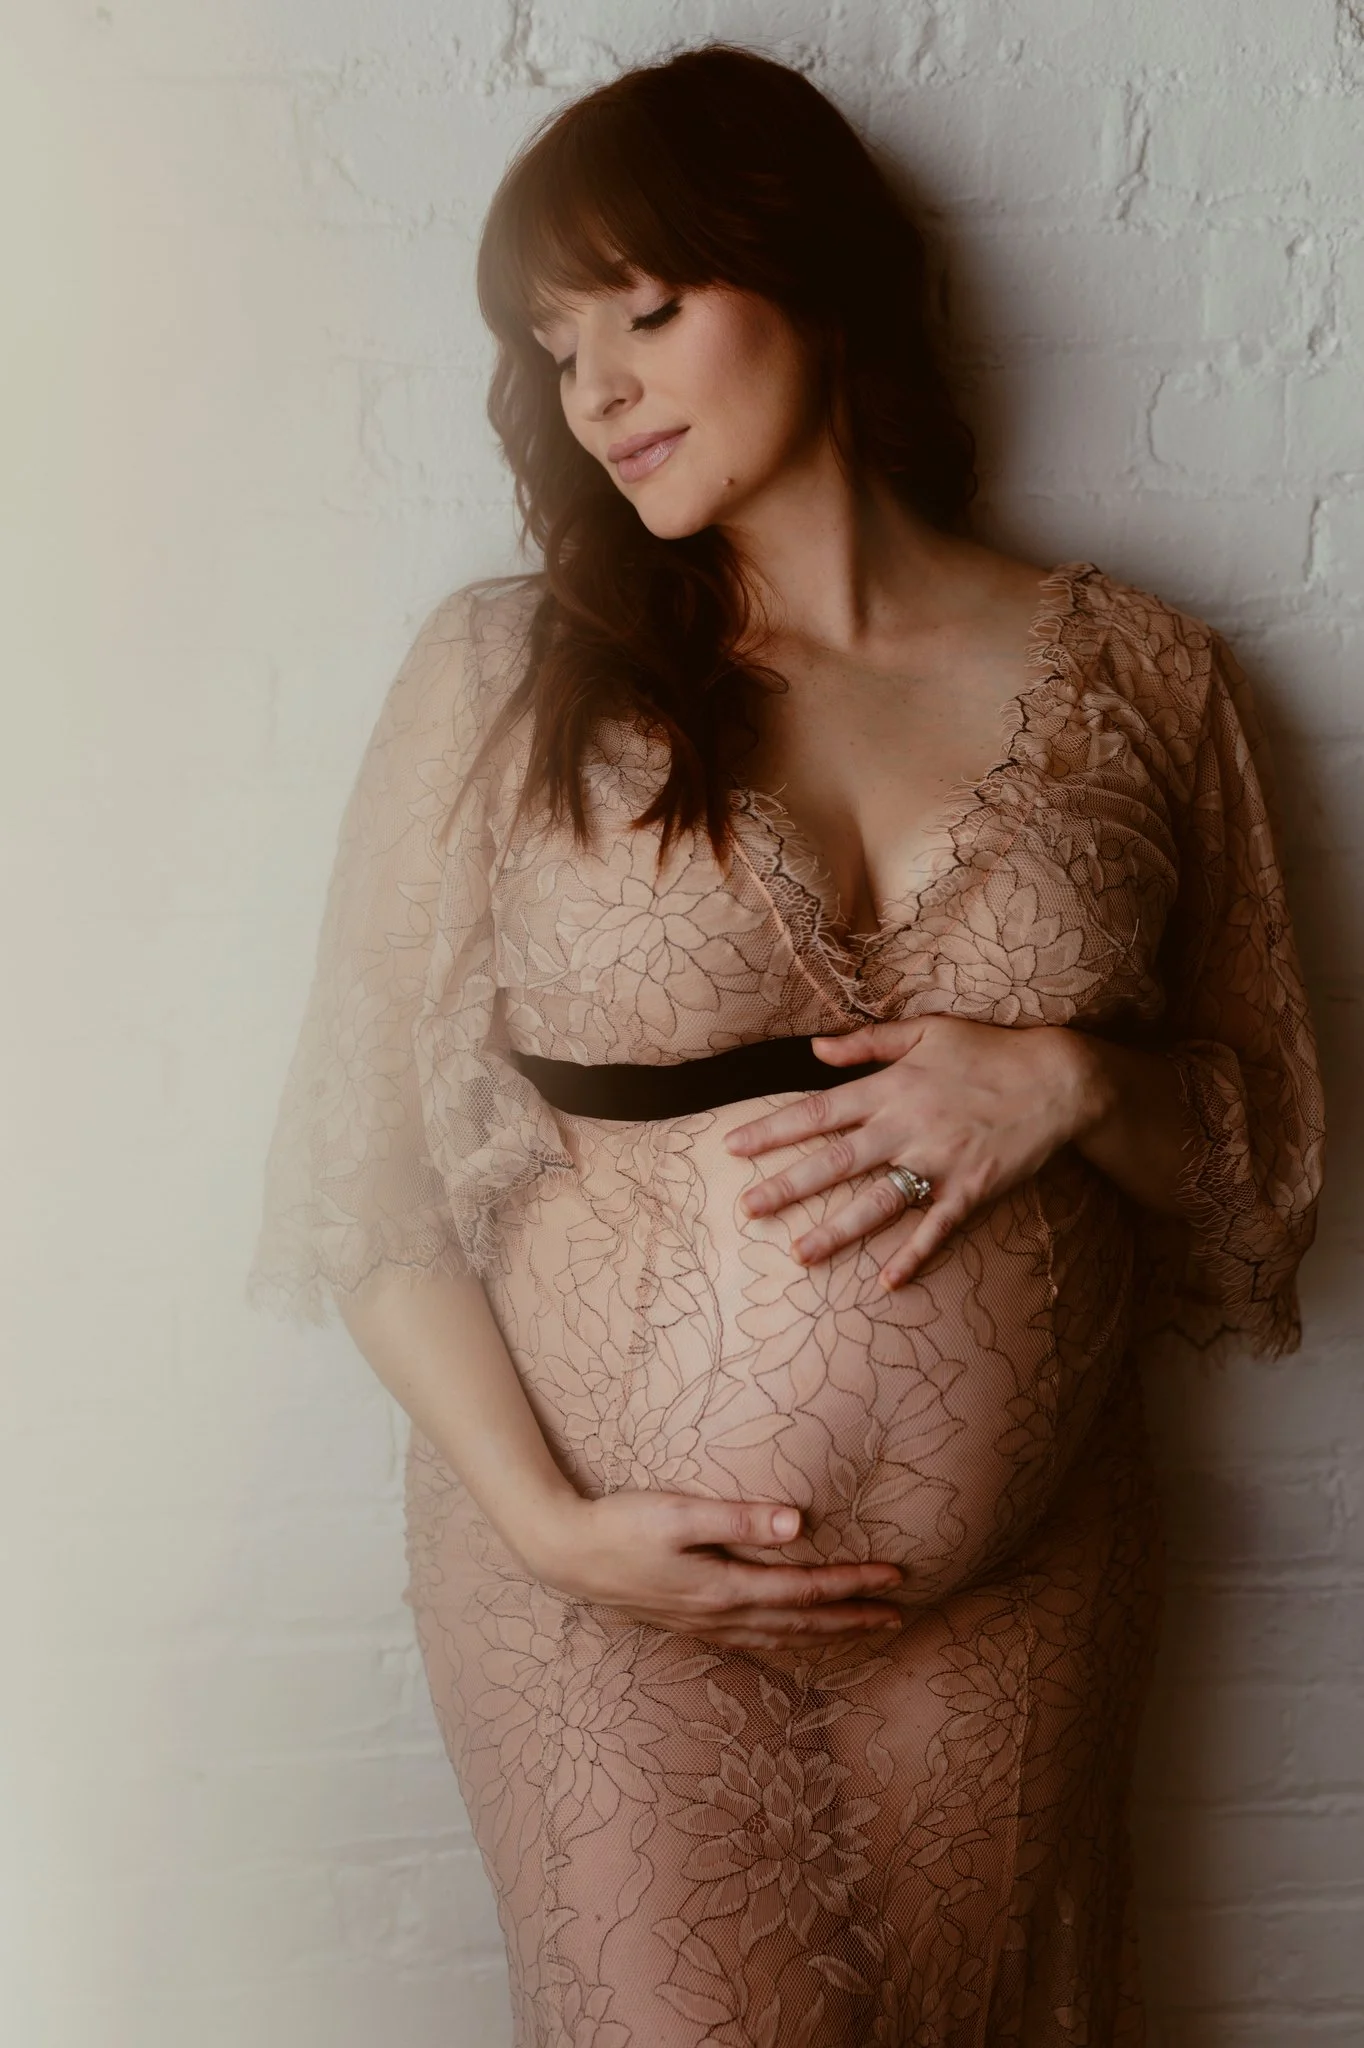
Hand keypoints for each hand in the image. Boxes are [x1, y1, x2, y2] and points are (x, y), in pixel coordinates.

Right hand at [517, 1489, 903, 1650]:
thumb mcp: (677, 1513)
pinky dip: (789, 1638)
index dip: (854, 1585)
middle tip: (898, 1615)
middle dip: (854, 1619)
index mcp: (724, 1589)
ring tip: (862, 1629)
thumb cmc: (620, 1526)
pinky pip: (757, 1637)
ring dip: (827, 1633)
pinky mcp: (690, 1620)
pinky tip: (794, 1634)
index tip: (895, 1577)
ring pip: (782, 1636)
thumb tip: (798, 1523)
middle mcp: (721, 1615)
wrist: (566, 1556)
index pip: (806, 1591)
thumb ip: (738, 1518)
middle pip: (803, 1623)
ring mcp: (705, 1624)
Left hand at [723, 1015, 1096, 1290]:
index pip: (817, 1112)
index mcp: (891, 1088)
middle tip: (747, 1209)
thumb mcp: (927, 1031)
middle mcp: (907, 1127)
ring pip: (877, 1202)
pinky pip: (936, 1229)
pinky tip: (886, 1282)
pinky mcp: (971, 1190)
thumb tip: (814, 1047)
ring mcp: (939, 1163)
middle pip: (835, 1161)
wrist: (1058, 1079)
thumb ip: (868, 1042)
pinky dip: (913, 1256)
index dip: (772, 1131)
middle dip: (788, 1186)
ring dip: (837, 1230)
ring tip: (800, 1255)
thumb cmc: (990, 1050)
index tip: (734, 1147)